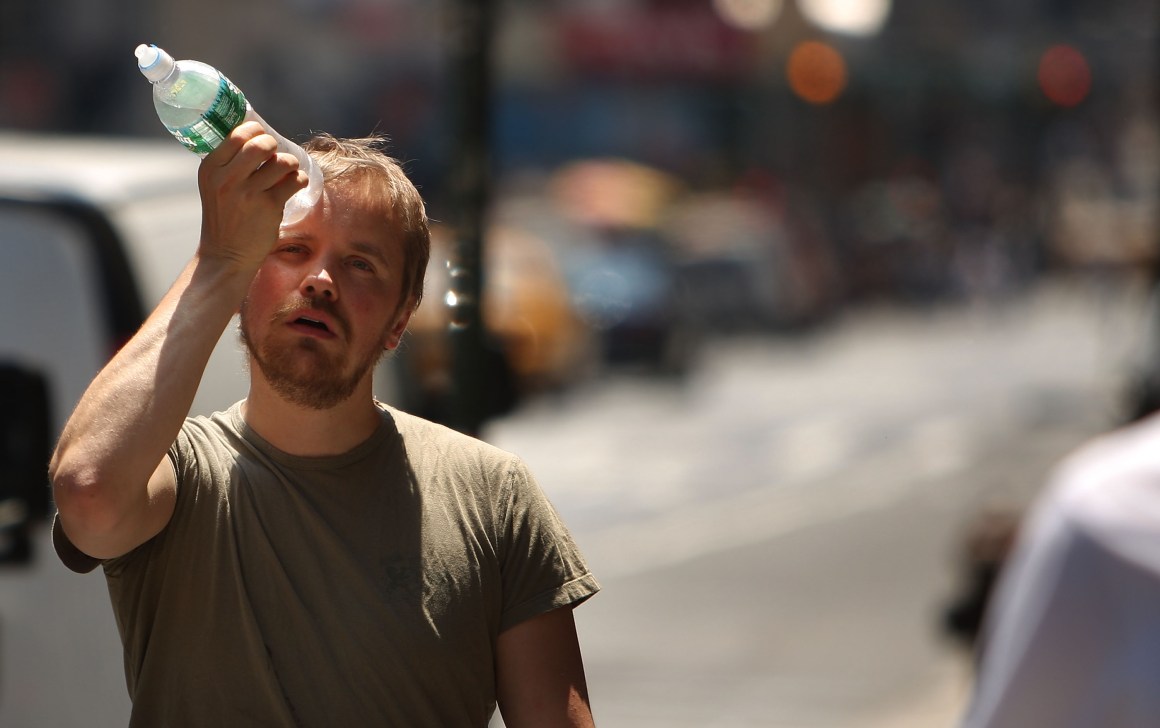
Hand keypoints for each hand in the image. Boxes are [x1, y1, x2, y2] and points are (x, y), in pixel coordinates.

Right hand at [197, 121, 307, 271]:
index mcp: (211, 168)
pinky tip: (294, 185)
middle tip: (276, 156)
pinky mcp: (269, 206)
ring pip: (282, 161)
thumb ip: (230, 163)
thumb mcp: (215, 186)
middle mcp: (227, 178)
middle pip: (261, 144)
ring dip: (291, 163)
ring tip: (287, 172)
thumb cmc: (225, 216)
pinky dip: (300, 179)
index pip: (237, 134)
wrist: (226, 254)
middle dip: (274, 146)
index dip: (256, 131)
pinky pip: (295, 181)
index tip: (262, 138)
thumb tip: (258, 135)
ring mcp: (248, 193)